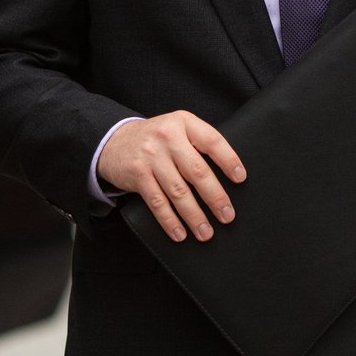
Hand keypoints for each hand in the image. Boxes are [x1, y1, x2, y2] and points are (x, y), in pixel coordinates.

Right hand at [98, 110, 244, 242]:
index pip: (212, 141)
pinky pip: (157, 202)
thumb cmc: (156, 139)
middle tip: (227, 215)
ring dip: (194, 215)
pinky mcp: (138, 174)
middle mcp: (168, 136)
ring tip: (206, 232)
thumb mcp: (177, 130)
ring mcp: (151, 156)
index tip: (240, 178)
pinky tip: (180, 233)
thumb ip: (197, 144)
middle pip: (197, 171)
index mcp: (184, 122)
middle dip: (215, 197)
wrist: (114, 141)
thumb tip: (228, 177)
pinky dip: (170, 221)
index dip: (228, 160)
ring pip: (178, 191)